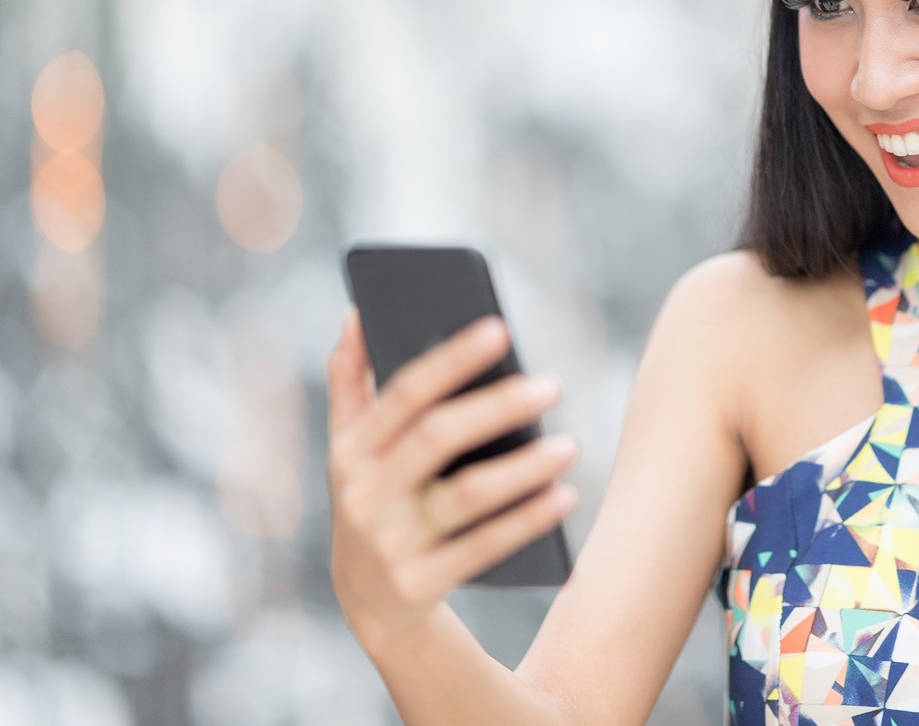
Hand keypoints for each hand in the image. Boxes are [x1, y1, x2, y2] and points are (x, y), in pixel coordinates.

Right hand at [326, 312, 579, 652]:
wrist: (368, 603)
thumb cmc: (375, 500)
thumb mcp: (349, 448)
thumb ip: (350, 381)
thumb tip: (356, 315)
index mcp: (351, 449)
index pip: (404, 393)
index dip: (452, 359)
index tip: (500, 329)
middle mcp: (365, 493)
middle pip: (436, 437)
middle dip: (497, 407)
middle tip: (551, 386)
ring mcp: (389, 542)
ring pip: (466, 495)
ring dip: (523, 469)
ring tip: (569, 446)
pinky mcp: (418, 584)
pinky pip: (481, 548)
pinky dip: (526, 521)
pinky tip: (564, 497)